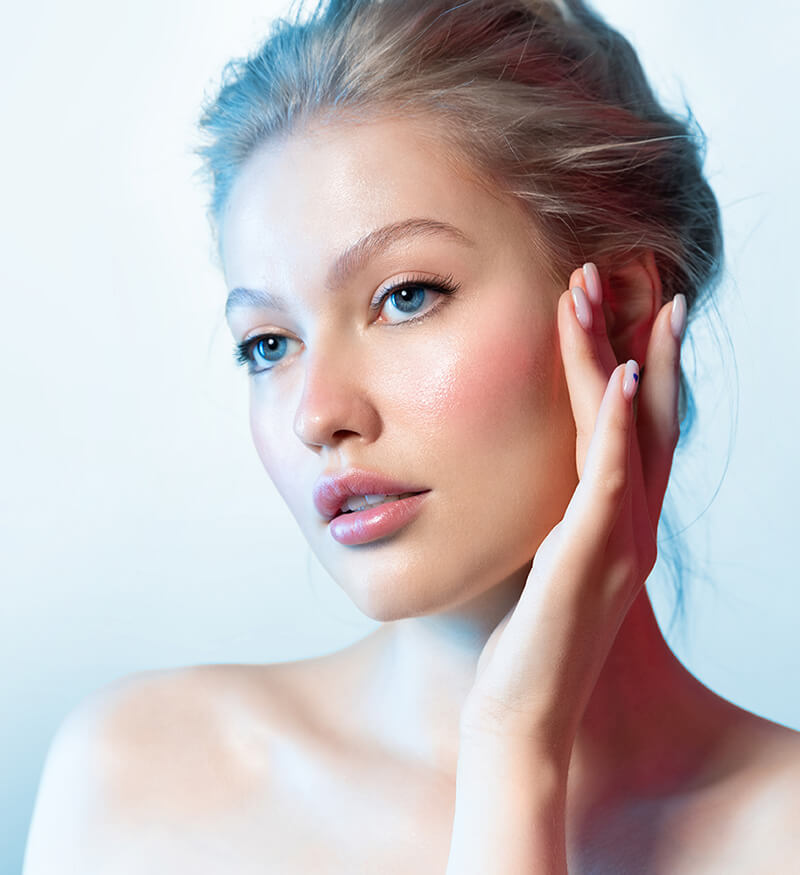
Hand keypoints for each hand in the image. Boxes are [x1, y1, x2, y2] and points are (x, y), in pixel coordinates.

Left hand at [459, 263, 684, 756]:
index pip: (638, 433)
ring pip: (625, 433)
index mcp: (618, 529)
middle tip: (633, 279)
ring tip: (599, 297)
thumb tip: (525, 476)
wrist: (521, 716)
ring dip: (617, 359)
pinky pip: (608, 479)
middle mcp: (630, 530)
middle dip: (642, 344)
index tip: (630, 312)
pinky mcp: (589, 560)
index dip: (643, 368)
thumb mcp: (540, 565)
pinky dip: (614, 425)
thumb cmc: (523, 643)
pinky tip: (618, 375)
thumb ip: (548, 521)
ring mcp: (617, 544)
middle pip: (647, 419)